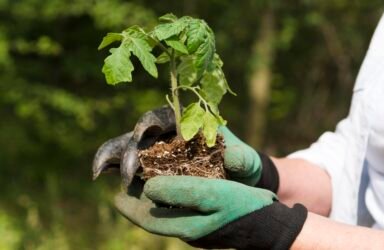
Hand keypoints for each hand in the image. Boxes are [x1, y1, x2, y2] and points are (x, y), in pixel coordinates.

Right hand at [93, 106, 278, 189]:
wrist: (235, 183)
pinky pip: (127, 165)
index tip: (144, 132)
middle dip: (130, 149)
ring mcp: (155, 151)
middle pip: (140, 135)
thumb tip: (232, 156)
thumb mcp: (247, 162)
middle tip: (128, 172)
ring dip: (112, 157)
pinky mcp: (148, 168)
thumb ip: (243, 159)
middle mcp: (166, 134)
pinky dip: (112, 167)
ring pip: (127, 147)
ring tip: (99, 170)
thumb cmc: (240, 166)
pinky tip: (100, 175)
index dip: (150, 121)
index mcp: (186, 123)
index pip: (163, 116)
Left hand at [115, 175, 306, 249]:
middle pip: (154, 216)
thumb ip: (180, 191)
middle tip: (128, 184)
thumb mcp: (213, 196)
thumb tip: (149, 188)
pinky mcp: (208, 222)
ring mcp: (198, 227)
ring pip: (167, 212)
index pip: (147, 219)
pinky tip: (175, 185)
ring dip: (154, 198)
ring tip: (146, 181)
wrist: (270, 224)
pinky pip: (182, 209)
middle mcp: (187, 230)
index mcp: (184, 226)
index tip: (115, 196)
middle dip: (139, 201)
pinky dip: (172, 196)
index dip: (129, 207)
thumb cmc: (243, 208)